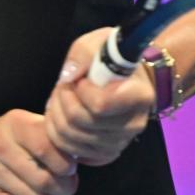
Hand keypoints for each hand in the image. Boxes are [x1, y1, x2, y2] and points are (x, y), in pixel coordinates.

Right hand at [0, 109, 78, 194]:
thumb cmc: (9, 142)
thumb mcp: (26, 127)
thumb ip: (50, 136)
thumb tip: (80, 157)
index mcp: (14, 123)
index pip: (48, 148)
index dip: (66, 164)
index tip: (71, 169)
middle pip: (44, 179)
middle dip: (65, 190)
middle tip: (69, 189)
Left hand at [44, 27, 155, 165]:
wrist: (127, 77)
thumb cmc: (112, 58)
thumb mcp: (99, 41)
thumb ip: (83, 53)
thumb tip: (68, 77)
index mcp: (139, 95)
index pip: (100, 104)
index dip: (81, 91)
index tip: (81, 79)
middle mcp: (134, 124)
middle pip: (80, 123)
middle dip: (62, 100)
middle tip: (64, 86)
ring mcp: (121, 142)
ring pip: (71, 139)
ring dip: (56, 115)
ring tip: (62, 99)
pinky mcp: (106, 153)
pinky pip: (72, 151)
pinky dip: (59, 134)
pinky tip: (64, 116)